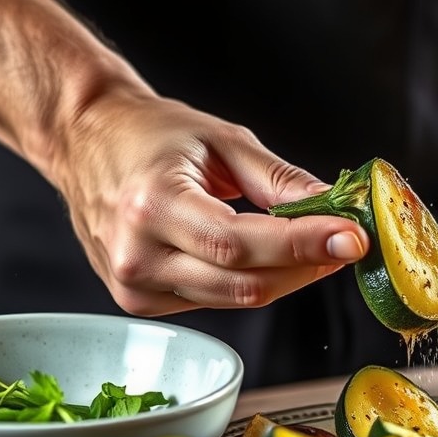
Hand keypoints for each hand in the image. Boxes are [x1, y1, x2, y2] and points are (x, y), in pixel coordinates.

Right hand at [47, 86, 369, 316]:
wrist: (85, 141)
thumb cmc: (150, 134)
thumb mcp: (222, 140)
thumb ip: (280, 180)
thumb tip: (335, 206)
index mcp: (152, 204)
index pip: (241, 243)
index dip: (302, 245)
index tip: (352, 237)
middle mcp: (136, 254)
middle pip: (244, 282)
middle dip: (307, 264)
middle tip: (348, 239)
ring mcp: (134, 285)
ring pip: (237, 298)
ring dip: (289, 276)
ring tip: (318, 244)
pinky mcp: (139, 301)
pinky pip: (216, 300)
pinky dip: (253, 280)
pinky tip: (269, 255)